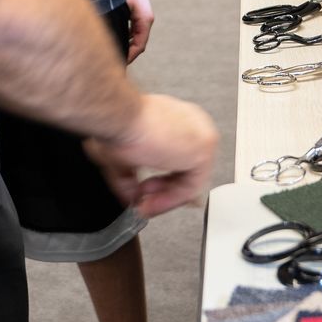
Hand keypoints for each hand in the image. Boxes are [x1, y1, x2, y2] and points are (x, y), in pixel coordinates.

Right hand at [85, 94, 218, 217]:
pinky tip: (152, 204)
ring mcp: (201, 135)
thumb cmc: (118, 124)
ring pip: (190, 179)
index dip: (161, 181)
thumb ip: (131, 178)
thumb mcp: (122, 156)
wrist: (118, 116)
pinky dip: (171, 200)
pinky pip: (192, 186)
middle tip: (144, 202)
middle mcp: (192, 124)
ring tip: (145, 205)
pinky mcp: (204, 149)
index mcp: (176, 119)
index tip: (144, 192)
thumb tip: (131, 197)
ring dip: (166, 198)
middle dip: (164, 191)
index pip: (178, 157)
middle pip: (187, 169)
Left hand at [117, 0, 153, 61]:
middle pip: (137, 44)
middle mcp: (146, 20)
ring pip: (135, 37)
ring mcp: (142, 16)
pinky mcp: (136, 12)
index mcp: (145, 20)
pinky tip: (112, 39)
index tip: (117, 65)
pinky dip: (124, 37)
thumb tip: (106, 41)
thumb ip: (116, 23)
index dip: (128, 58)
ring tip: (111, 54)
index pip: (139, 47)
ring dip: (125, 46)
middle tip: (111, 64)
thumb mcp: (118, 5)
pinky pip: (132, 30)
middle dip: (126, 54)